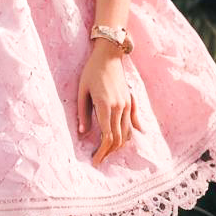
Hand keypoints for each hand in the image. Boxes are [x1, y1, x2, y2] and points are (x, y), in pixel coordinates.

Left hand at [77, 40, 143, 165]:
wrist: (108, 55)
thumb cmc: (91, 71)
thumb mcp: (82, 90)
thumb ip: (83, 112)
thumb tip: (82, 133)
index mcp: (105, 106)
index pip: (107, 136)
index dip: (102, 152)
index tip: (95, 161)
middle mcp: (119, 107)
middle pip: (118, 138)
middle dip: (109, 152)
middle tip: (99, 159)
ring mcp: (127, 104)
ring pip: (127, 132)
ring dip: (119, 144)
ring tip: (108, 150)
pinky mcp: (130, 100)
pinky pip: (134, 121)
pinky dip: (132, 132)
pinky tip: (132, 138)